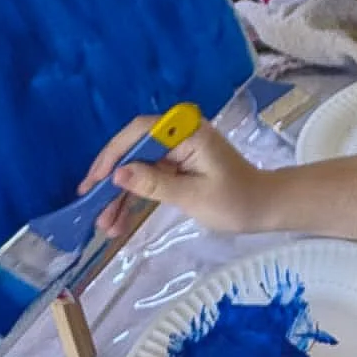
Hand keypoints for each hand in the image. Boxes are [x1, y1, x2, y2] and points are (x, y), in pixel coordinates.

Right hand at [80, 115, 273, 240]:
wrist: (264, 207)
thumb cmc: (234, 200)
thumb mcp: (192, 196)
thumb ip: (154, 183)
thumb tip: (118, 174)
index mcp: (187, 132)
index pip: (141, 131)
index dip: (113, 153)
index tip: (96, 181)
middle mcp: (180, 134)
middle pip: (135, 149)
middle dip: (113, 179)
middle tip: (92, 207)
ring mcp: (179, 150)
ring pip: (139, 166)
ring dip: (121, 194)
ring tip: (105, 224)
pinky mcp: (179, 165)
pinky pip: (150, 176)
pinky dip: (136, 196)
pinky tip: (119, 219)